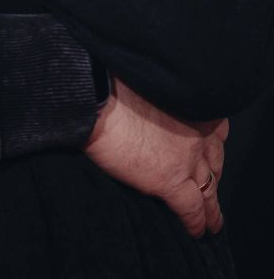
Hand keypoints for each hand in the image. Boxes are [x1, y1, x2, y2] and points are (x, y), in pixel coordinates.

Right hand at [85, 76, 227, 237]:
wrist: (98, 99)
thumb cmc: (112, 84)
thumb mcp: (148, 85)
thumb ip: (162, 103)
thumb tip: (154, 113)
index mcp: (191, 106)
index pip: (216, 130)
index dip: (213, 145)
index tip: (209, 153)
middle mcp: (197, 133)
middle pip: (215, 162)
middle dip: (214, 177)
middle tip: (211, 189)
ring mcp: (187, 159)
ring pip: (209, 189)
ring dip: (212, 208)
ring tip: (212, 222)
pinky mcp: (172, 181)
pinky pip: (193, 209)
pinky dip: (196, 223)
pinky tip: (196, 231)